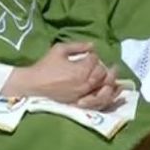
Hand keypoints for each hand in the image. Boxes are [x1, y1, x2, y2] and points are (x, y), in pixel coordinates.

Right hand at [2, 41, 116, 106]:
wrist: (33, 85)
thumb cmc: (45, 66)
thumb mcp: (59, 50)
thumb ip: (77, 46)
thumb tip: (93, 46)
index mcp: (80, 69)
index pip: (95, 60)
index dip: (94, 56)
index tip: (90, 55)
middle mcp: (85, 83)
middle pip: (102, 74)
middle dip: (105, 67)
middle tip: (109, 64)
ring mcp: (84, 95)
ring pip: (104, 88)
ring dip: (111, 81)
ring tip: (115, 76)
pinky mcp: (81, 103)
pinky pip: (99, 101)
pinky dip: (109, 96)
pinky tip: (114, 92)